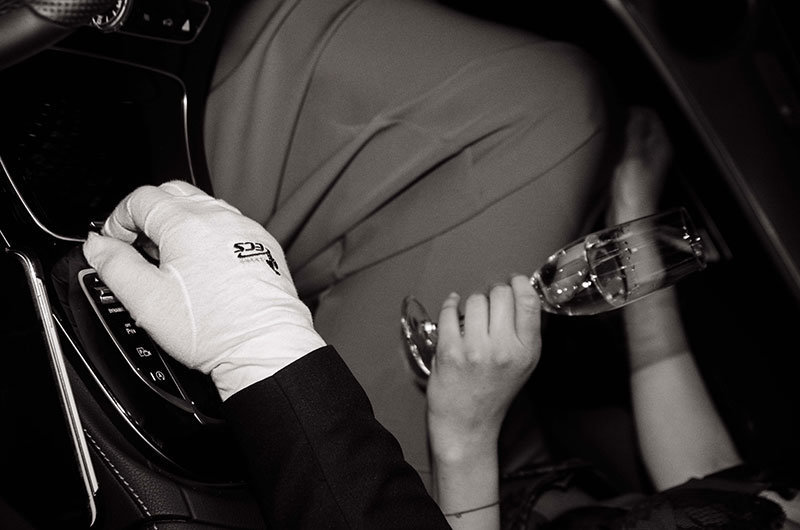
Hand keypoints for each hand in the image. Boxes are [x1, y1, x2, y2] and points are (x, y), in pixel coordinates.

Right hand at [83, 180, 324, 399]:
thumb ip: (113, 265)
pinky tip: (203, 268)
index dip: (119, 219)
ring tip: (171, 262)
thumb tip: (98, 246)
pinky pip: (228, 226)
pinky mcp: (261, 245)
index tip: (116, 243)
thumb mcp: (145, 298)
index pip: (141, 198)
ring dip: (179, 224)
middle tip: (140, 249)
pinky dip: (208, 236)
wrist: (262, 346)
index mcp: (187, 223)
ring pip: (202, 207)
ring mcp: (244, 229)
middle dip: (149, 215)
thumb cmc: (213, 328)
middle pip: (172, 193)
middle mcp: (219, 218)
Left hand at [426, 275, 540, 462]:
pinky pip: (450, 311)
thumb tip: (520, 292)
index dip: (519, 283)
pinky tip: (453, 308)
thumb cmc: (494, 392)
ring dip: (472, 303)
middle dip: (494, 293)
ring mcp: (475, 350)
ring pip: (475, 299)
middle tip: (489, 304)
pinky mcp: (450, 351)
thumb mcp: (524, 364)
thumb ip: (525, 331)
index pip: (529, 300)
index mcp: (527, 351)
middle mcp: (504, 349)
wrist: (468, 424)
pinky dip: (450, 305)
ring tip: (472, 317)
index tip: (512, 282)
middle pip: (501, 293)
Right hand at [609, 106, 672, 223]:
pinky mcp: (633, 171)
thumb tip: (632, 112)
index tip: (617, 114)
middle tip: (611, 127)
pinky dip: (617, 149)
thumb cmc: (635, 192)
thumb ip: (634, 132)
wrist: (629, 216)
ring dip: (620, 137)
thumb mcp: (634, 156)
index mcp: (660, 145)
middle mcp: (655, 152)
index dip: (633, 111)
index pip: (650, 115)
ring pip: (632, 138)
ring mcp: (644, 161)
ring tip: (609, 141)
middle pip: (641, 125)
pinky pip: (625, 151)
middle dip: (625, 123)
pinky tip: (609, 155)